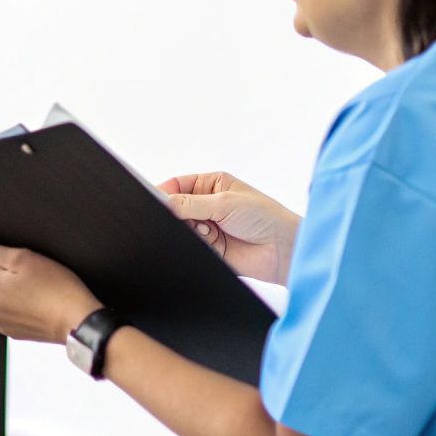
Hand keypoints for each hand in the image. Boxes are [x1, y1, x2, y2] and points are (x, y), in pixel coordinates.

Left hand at [0, 231, 101, 343]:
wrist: (77, 321)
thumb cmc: (54, 287)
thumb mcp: (18, 257)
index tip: (6, 249)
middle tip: (26, 265)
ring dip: (8, 284)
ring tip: (35, 283)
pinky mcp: (13, 330)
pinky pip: (8, 307)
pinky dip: (18, 300)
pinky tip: (37, 298)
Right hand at [159, 172, 300, 285]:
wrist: (284, 250)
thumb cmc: (264, 217)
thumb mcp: (224, 203)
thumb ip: (190, 204)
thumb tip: (164, 202)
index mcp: (211, 185)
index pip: (178, 185)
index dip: (163, 191)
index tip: (152, 198)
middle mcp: (207, 205)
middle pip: (176, 207)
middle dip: (175, 213)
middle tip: (182, 217)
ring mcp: (208, 227)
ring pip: (181, 227)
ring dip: (189, 229)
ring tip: (207, 231)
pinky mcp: (209, 249)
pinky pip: (190, 245)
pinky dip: (194, 244)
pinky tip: (210, 241)